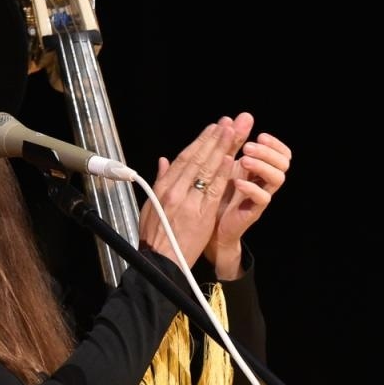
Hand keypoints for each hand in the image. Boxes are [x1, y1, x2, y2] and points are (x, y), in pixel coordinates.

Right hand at [138, 116, 237, 268]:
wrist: (161, 260)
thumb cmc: (155, 235)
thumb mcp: (151, 205)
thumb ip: (160, 181)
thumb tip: (163, 161)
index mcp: (164, 188)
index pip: (184, 158)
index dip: (199, 141)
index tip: (212, 129)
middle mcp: (175, 191)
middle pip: (197, 159)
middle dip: (213, 139)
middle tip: (227, 124)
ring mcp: (188, 202)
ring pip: (206, 170)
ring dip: (220, 150)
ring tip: (232, 133)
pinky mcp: (201, 215)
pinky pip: (213, 190)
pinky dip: (221, 174)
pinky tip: (230, 160)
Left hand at [206, 112, 291, 279]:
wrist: (209, 226)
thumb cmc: (216, 192)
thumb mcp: (223, 163)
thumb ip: (232, 142)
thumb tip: (239, 116)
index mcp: (260, 168)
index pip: (282, 153)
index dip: (275, 143)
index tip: (259, 134)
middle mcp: (264, 181)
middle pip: (284, 163)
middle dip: (268, 151)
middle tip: (248, 147)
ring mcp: (261, 196)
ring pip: (278, 179)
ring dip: (262, 166)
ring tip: (243, 159)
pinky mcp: (254, 211)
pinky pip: (262, 198)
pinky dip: (251, 187)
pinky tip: (238, 181)